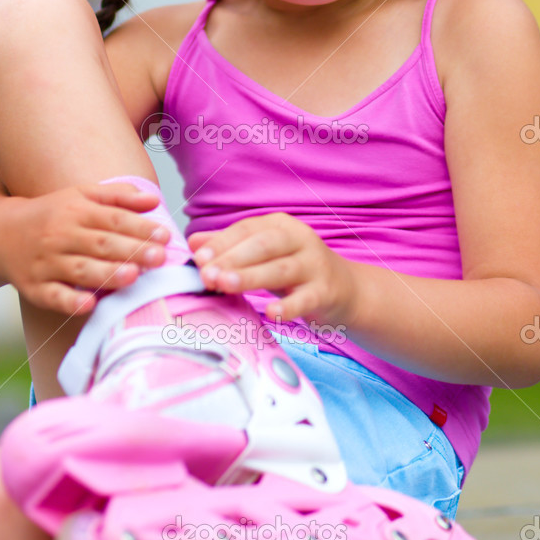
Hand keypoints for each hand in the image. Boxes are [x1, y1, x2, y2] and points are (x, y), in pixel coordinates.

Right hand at [0, 181, 171, 315]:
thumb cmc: (51, 215)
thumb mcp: (80, 196)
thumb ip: (118, 196)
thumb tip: (154, 199)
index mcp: (75, 211)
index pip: (112, 219)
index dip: (139, 227)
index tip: (164, 235)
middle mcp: (60, 235)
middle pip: (100, 244)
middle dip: (131, 250)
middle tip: (160, 258)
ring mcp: (46, 263)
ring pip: (80, 270)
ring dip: (106, 274)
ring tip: (134, 277)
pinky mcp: (34, 288)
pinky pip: (53, 296)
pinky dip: (71, 301)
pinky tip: (90, 304)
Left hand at [187, 213, 356, 328]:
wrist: (345, 289)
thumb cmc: (295, 270)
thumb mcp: (263, 254)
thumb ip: (230, 247)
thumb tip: (193, 242)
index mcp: (280, 225)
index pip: (246, 230)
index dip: (222, 243)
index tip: (198, 258)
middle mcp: (299, 239)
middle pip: (262, 245)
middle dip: (232, 259)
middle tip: (207, 274)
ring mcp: (314, 264)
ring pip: (280, 269)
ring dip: (251, 277)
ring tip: (225, 285)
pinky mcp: (326, 291)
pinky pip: (306, 298)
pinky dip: (289, 307)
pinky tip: (271, 314)